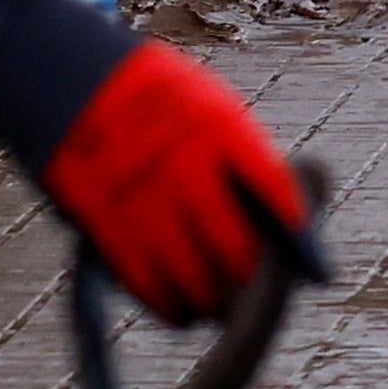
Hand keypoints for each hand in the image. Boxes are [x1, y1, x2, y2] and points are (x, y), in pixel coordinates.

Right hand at [39, 42, 309, 323]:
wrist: (68, 78)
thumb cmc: (163, 103)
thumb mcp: (216, 110)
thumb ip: (253, 163)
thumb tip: (299, 223)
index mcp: (221, 130)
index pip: (276, 196)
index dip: (301, 240)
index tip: (319, 273)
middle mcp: (184, 168)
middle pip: (237, 252)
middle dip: (255, 283)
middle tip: (260, 296)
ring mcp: (143, 200)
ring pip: (195, 280)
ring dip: (214, 303)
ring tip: (220, 306)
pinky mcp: (104, 226)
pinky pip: (148, 286)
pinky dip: (170, 307)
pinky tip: (182, 310)